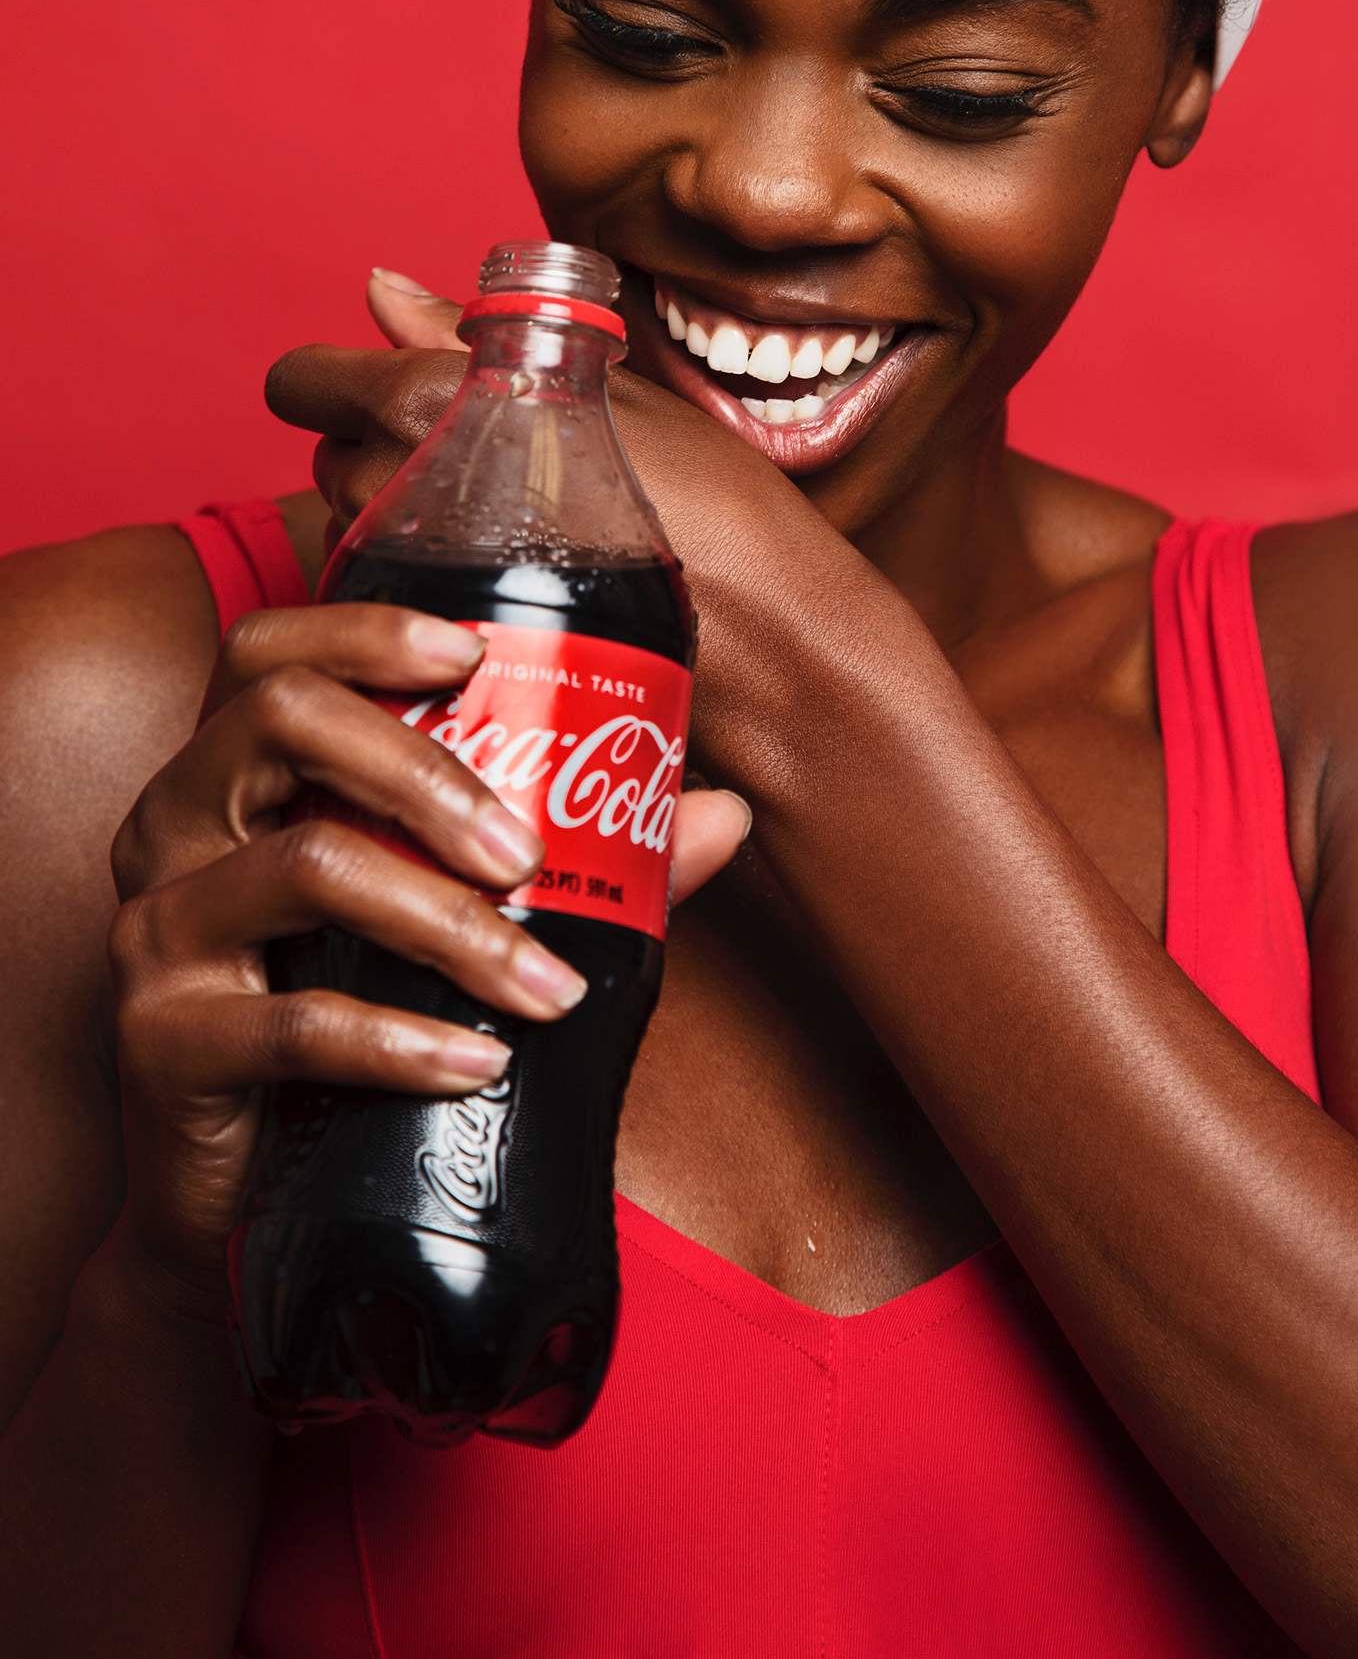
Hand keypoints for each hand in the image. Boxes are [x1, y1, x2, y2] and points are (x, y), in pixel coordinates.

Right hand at [107, 599, 750, 1309]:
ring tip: (545, 982)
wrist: (235, 1206)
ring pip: (303, 867)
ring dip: (448, 924)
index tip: (477, 653)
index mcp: (230, 773)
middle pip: (280, 721)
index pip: (268, 651)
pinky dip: (403, 1040)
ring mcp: (154, 933)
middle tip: (528, 849)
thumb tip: (723, 813)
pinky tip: (480, 1062)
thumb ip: (574, 860)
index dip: (364, 631)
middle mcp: (171, 826)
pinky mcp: (160, 1041)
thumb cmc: (342, 1022)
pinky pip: (291, 1024)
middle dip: (425, 769)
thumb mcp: (440, 920)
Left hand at [267, 265, 825, 632]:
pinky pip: (383, 602)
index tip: (371, 396)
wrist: (766, 645)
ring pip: (349, 533)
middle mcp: (395, 485)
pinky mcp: (429, 648)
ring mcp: (405, 575)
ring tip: (491, 533)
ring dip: (395, 526)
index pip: (302, 382)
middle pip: (326, 458)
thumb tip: (382, 290)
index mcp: (429, 401)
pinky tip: (490, 591)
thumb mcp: (606, 394)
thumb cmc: (713, 510)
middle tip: (473, 470)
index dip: (330, 384)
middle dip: (377, 455)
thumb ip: (474, 337)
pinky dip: (415, 591)